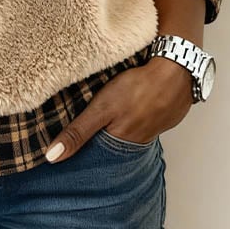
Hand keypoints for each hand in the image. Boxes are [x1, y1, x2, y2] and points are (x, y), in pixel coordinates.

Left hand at [44, 56, 193, 162]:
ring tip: (105, 121)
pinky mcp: (160, 114)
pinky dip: (133, 116)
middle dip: (99, 140)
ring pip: (128, 132)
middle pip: (113, 144)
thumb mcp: (101, 109)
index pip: (97, 155)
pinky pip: (143, 120)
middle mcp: (137, 141)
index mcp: (121, 143)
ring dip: (117, 127)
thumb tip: (52, 157)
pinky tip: (128, 108)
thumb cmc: (137, 89)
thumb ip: (78, 132)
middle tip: (82, 135)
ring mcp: (152, 127)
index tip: (66, 153)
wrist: (176, 71)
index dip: (82, 153)